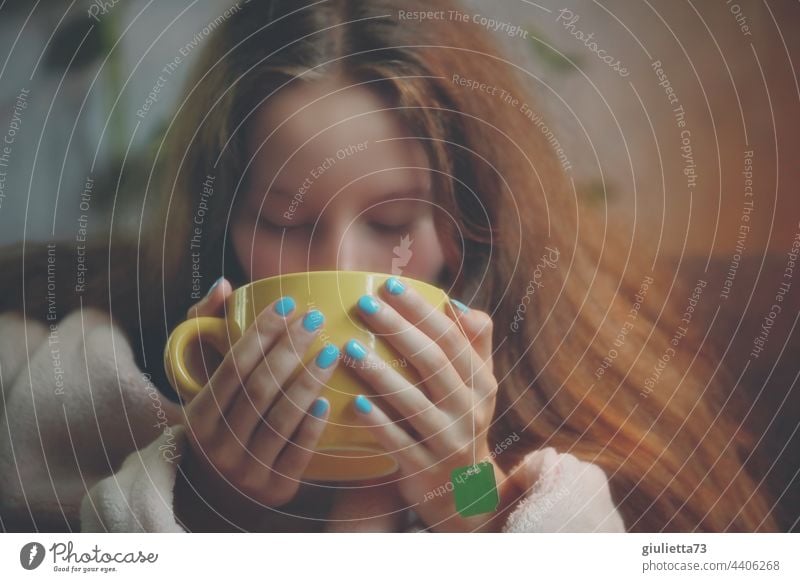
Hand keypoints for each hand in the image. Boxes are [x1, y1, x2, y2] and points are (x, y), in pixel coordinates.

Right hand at [177, 278, 338, 526]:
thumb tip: (224, 285)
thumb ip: (206, 325)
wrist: (220, 487)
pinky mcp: (275, 488)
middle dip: (289, 349)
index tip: (290, 304)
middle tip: (316, 320)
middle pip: (259, 389)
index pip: (233, 366)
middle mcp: (219, 445)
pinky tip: (328, 401)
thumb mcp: (201, 377)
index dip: (262, 332)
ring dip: (308, 382)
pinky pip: (297, 454)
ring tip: (333, 351)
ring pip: (281, 419)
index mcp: (199, 415)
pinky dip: (311, 427)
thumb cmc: (219, 415)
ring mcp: (247, 470)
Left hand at [345, 278, 516, 531]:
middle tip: (363, 305)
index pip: (452, 338)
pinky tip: (356, 404)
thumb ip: (473, 342)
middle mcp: (471, 410)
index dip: (422, 310)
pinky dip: (379, 425)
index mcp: (482, 382)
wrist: (465, 491)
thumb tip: (454, 302)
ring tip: (349, 348)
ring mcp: (450, 442)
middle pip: (433, 363)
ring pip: (414, 403)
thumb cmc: (461, 420)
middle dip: (398, 330)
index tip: (389, 285)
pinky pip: (400, 445)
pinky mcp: (427, 470)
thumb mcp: (479, 383)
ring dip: (381, 374)